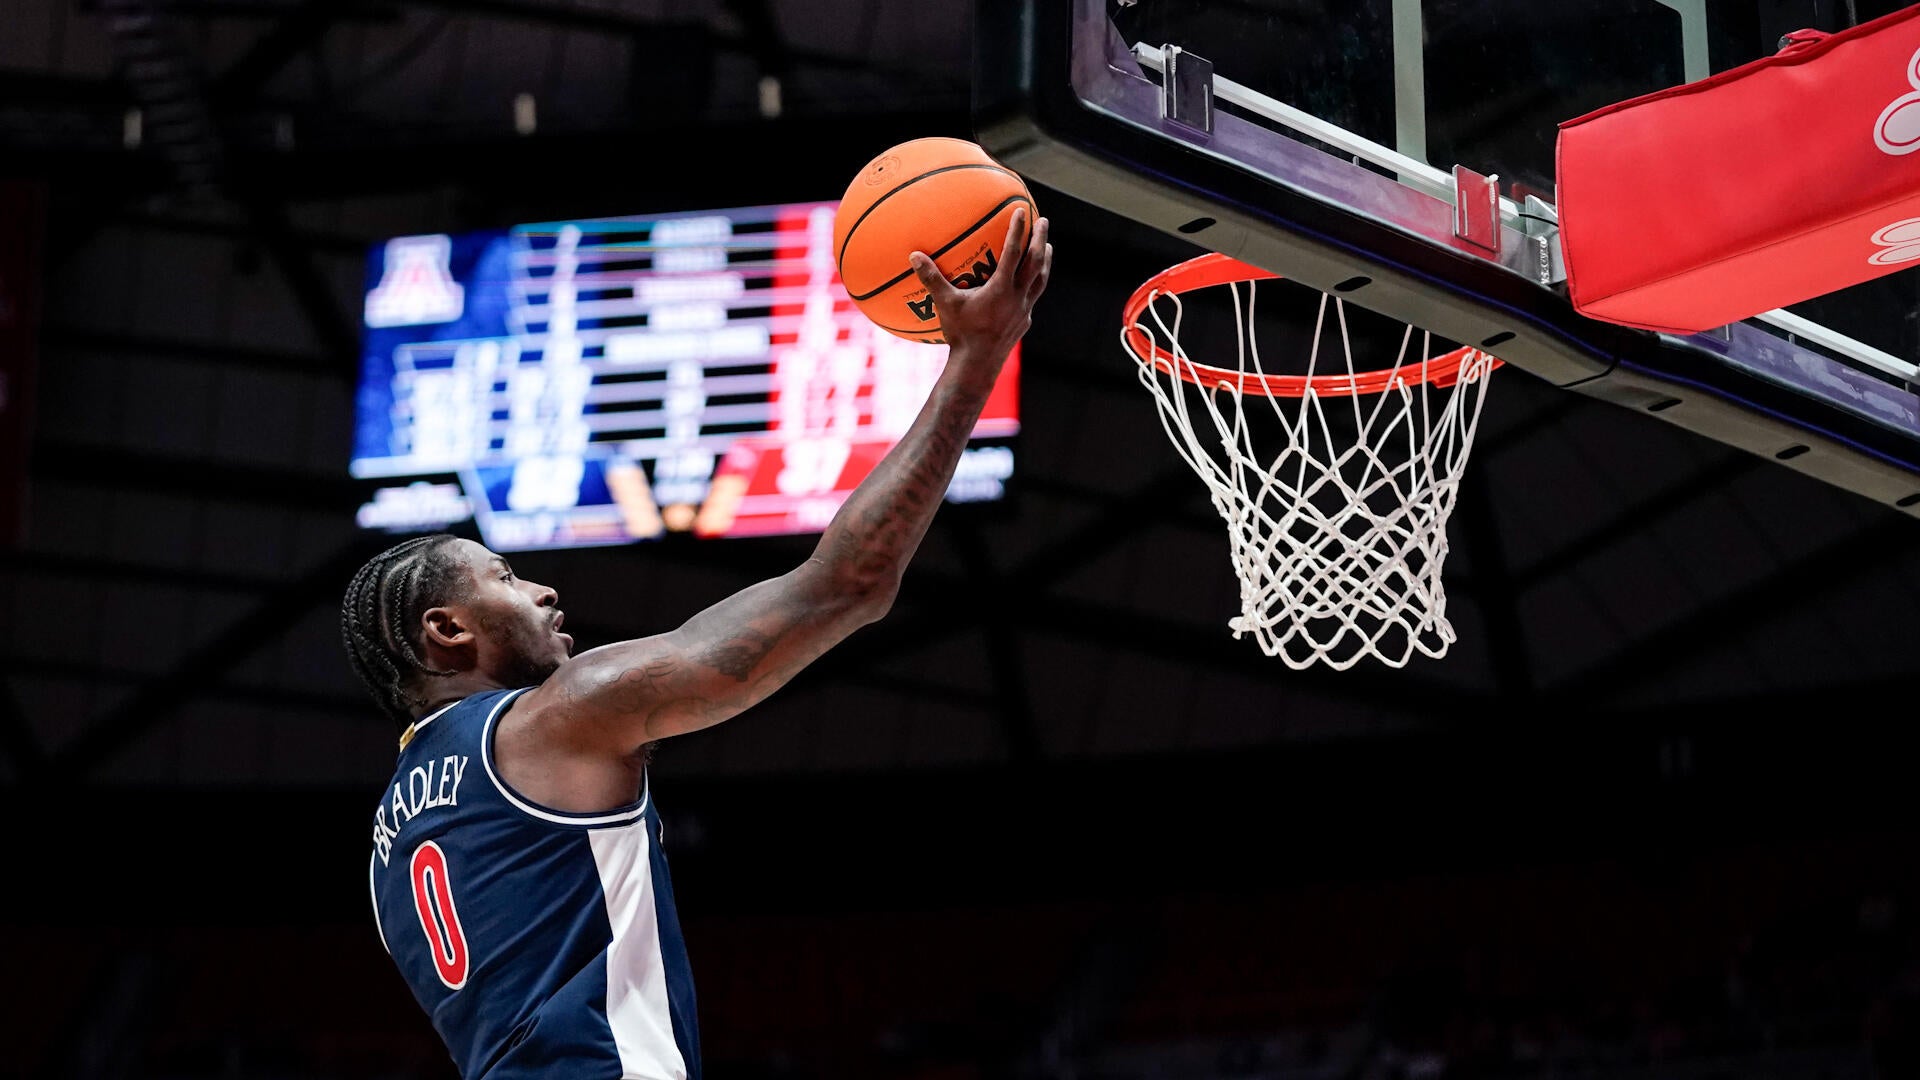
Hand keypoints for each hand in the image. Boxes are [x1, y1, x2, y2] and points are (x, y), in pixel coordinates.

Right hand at [908, 207, 1051, 365]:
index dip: (1018, 229)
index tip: (1023, 210)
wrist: (977, 367)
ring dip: (1045, 262)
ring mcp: (1023, 311)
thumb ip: (931, 279)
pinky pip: (1032, 298)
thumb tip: (913, 256)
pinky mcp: (1023, 323)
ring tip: (1048, 248)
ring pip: (1040, 280)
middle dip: (1040, 239)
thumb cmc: (960, 334)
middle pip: (1035, 262)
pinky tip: (1030, 284)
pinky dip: (1034, 285)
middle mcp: (1018, 297)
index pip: (1014, 252)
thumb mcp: (944, 304)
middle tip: (1044, 221)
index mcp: (1002, 288)